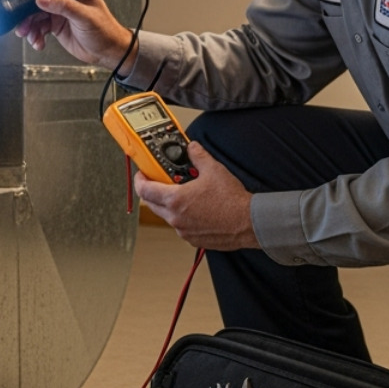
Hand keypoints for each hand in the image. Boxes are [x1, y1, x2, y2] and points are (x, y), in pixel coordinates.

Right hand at [12, 0, 132, 70]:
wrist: (109, 52)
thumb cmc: (106, 30)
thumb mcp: (85, 16)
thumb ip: (64, 6)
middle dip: (28, 10)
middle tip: (22, 21)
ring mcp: (60, 12)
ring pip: (36, 15)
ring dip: (30, 25)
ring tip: (30, 35)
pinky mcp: (56, 26)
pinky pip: (39, 28)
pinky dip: (35, 35)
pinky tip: (38, 42)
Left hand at [133, 142, 259, 250]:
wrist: (248, 222)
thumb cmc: (232, 202)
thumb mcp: (214, 170)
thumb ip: (198, 156)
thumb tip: (192, 148)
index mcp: (175, 200)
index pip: (145, 190)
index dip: (140, 179)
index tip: (142, 174)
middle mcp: (176, 218)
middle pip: (152, 203)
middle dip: (153, 191)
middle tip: (161, 181)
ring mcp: (183, 230)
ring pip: (167, 215)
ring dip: (169, 204)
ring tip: (184, 193)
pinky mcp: (193, 239)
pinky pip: (180, 226)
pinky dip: (182, 216)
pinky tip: (196, 207)